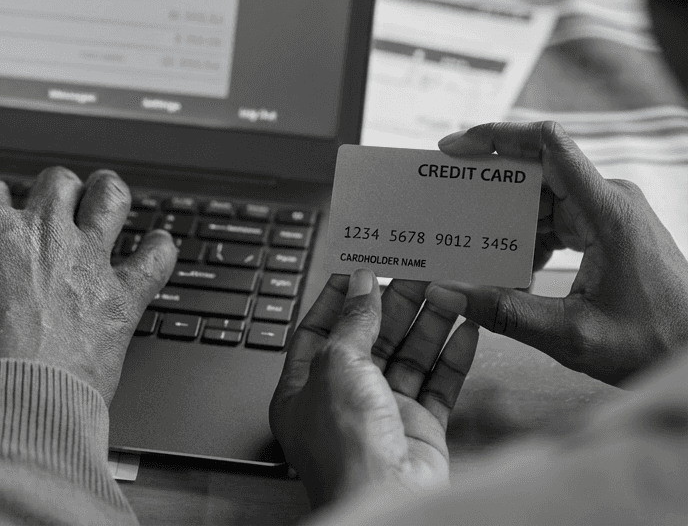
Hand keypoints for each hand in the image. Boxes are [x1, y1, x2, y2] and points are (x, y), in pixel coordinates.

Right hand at [0, 167, 178, 402]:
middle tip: (47, 200)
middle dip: (49, 190)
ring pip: (109, 202)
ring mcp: (86, 262)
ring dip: (108, 193)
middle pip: (53, 186)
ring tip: (107, 191)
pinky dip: (159, 249)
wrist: (2, 407)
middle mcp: (42, 232)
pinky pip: (153, 261)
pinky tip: (159, 244)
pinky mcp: (120, 300)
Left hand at [269, 270, 478, 508]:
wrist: (385, 498)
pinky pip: (439, 385)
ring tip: (448, 290)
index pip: (319, 331)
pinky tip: (467, 329)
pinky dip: (453, 357)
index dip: (339, 299)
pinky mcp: (421, 430)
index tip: (360, 270)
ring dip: (427, 324)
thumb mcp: (337, 363)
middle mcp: (342, 400)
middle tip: (416, 272)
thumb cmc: (345, 443)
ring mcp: (383, 415)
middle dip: (392, 306)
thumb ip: (353, 321)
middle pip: (370, 340)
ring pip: (408, 358)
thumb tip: (361, 284)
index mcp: (303, 387)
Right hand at [437, 121, 687, 384]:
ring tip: (478, 251)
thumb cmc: (652, 344)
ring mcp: (611, 214)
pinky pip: (558, 220)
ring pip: (543, 200)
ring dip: (509, 224)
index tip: (454, 148)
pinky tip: (516, 273)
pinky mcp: (610, 230)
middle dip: (489, 192)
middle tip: (448, 209)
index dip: (497, 136)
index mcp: (607, 211)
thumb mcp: (571, 336)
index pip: (548, 145)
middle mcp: (610, 201)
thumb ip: (503, 312)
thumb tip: (442, 292)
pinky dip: (530, 240)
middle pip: (536, 174)